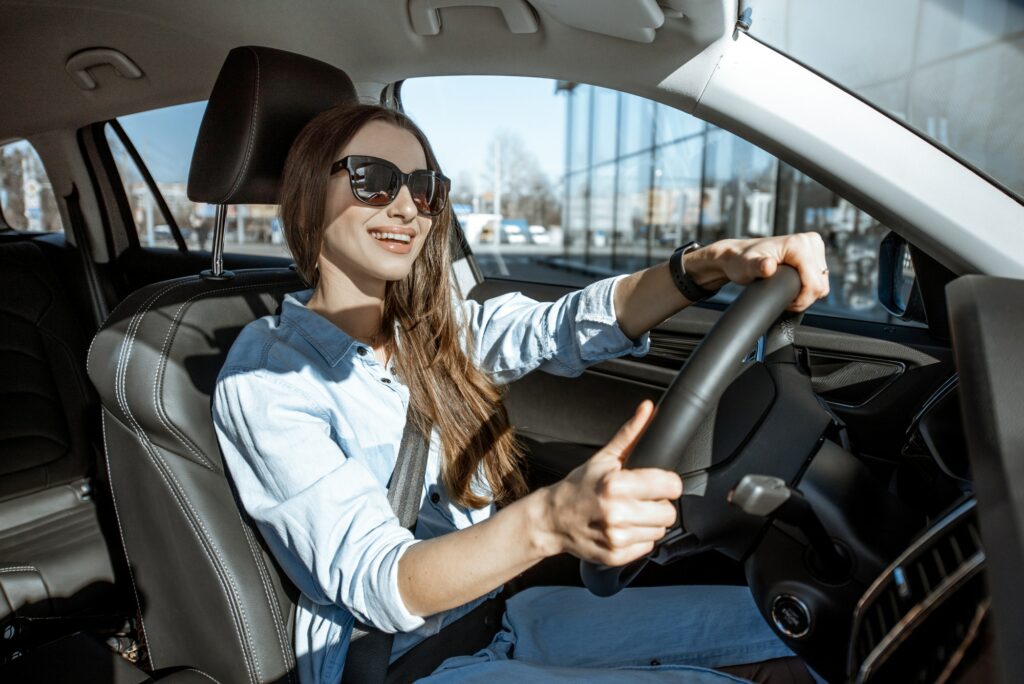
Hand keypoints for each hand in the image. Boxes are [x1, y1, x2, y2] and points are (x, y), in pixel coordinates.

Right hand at [538, 400, 682, 566]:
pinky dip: (639, 538)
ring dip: (650, 523)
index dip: (666, 483)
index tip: (655, 483)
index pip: (671, 486)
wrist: (552, 518)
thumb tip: (648, 409)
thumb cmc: (579, 486)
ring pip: (660, 531)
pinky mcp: (616, 556)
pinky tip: (623, 528)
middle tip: (640, 499)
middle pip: (669, 512)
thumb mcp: (604, 457)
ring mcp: (617, 537)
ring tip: (630, 513)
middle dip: (658, 504)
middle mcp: (617, 512)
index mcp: (616, 484)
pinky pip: (647, 547)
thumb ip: (631, 433)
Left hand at [687, 233, 830, 311]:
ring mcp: (813, 247)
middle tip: (783, 298)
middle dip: (804, 297)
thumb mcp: (747, 266)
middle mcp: (810, 242)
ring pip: (822, 283)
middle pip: (820, 285)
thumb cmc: (741, 260)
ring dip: (806, 293)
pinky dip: (808, 287)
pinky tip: (792, 286)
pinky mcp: (814, 253)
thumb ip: (757, 266)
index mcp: (799, 244)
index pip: (814, 283)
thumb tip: (768, 266)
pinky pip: (819, 279)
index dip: (801, 299)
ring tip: (786, 292)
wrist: (738, 256)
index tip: (785, 303)